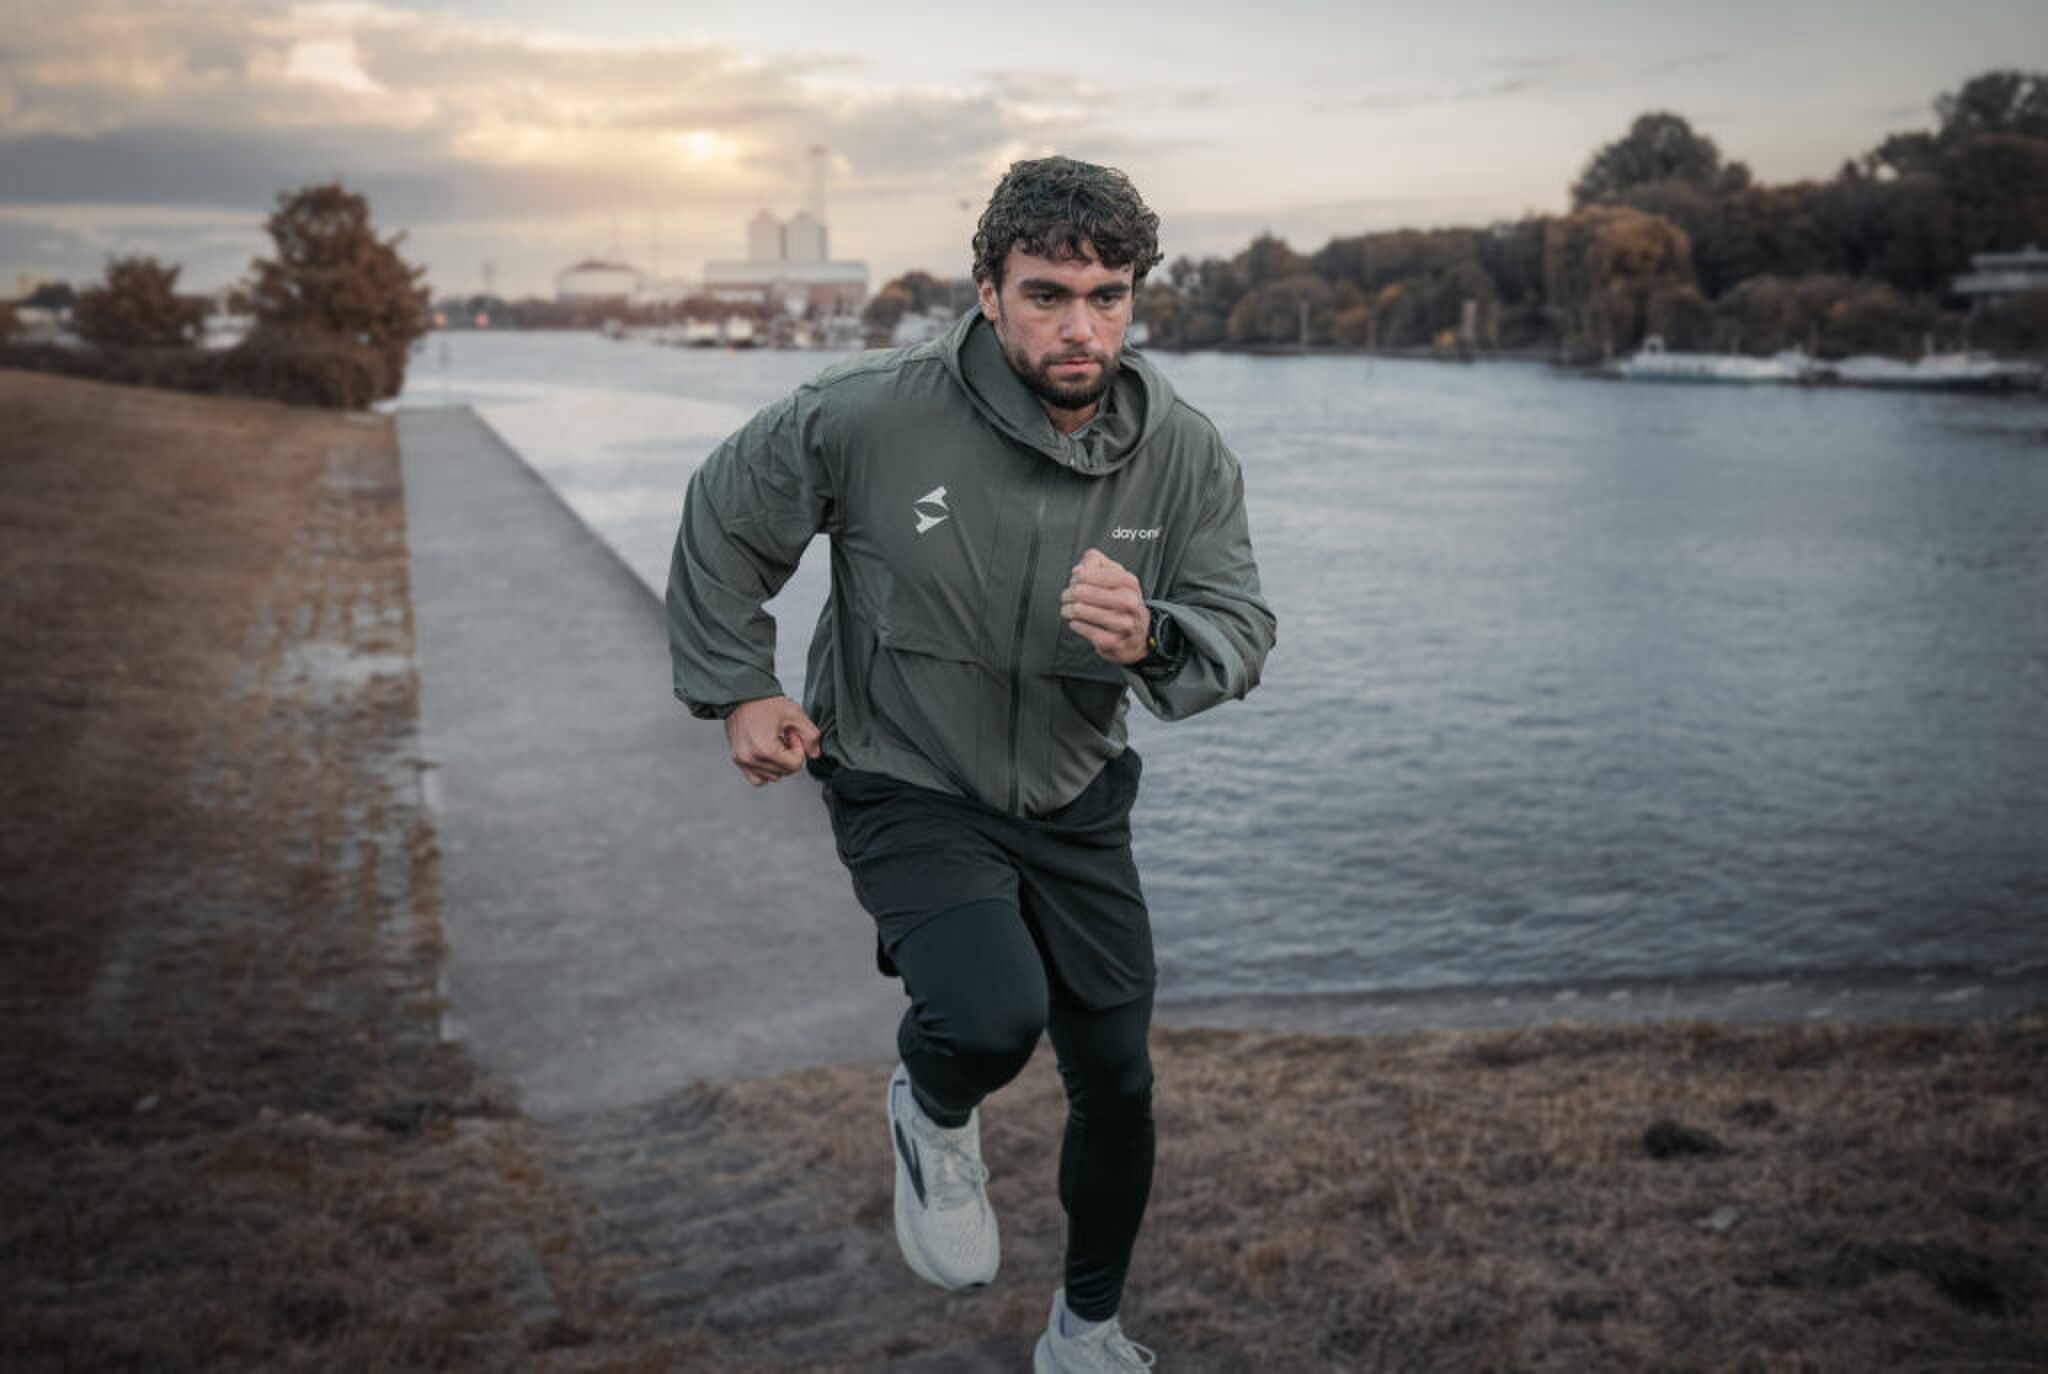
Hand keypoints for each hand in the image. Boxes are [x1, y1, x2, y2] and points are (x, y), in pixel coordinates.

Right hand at [724, 695, 821, 786]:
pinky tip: (766, 754)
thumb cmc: (763, 702)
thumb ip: (810, 735)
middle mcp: (750, 758)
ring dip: (777, 763)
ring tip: (774, 742)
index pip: (794, 765)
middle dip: (788, 755)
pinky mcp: (737, 759)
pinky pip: (756, 778)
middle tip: (783, 736)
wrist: (741, 695)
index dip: (798, 749)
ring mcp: (742, 760)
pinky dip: (764, 770)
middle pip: (784, 772)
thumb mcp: (794, 714)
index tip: (791, 734)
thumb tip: (814, 753)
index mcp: (764, 749)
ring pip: (772, 777)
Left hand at [1060, 547, 1149, 665]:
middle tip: (1067, 598)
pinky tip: (1077, 622)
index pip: (1086, 574)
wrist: (1138, 636)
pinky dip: (1074, 623)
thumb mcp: (1116, 577)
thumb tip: (1077, 570)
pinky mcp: (1111, 641)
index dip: (1075, 578)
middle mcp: (1128, 602)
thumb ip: (1096, 563)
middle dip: (1067, 594)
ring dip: (1067, 609)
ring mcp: (1122, 624)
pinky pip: (1080, 627)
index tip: (1074, 583)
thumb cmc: (1121, 602)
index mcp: (1128, 583)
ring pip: (1078, 610)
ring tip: (1068, 610)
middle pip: (1080, 591)